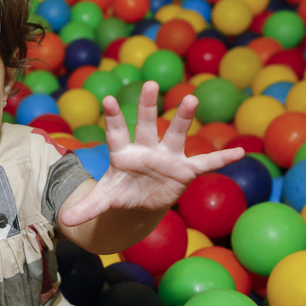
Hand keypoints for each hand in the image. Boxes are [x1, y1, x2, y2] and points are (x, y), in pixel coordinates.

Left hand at [59, 81, 245, 225]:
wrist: (141, 201)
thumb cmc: (122, 192)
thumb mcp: (104, 201)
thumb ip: (87, 208)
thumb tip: (65, 220)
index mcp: (123, 153)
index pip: (116, 132)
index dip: (113, 117)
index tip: (108, 99)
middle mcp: (146, 149)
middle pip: (145, 124)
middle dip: (147, 106)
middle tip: (149, 85)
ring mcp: (167, 157)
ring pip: (175, 134)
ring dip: (183, 118)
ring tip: (191, 99)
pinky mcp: (184, 171)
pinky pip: (205, 164)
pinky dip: (222, 159)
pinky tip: (240, 152)